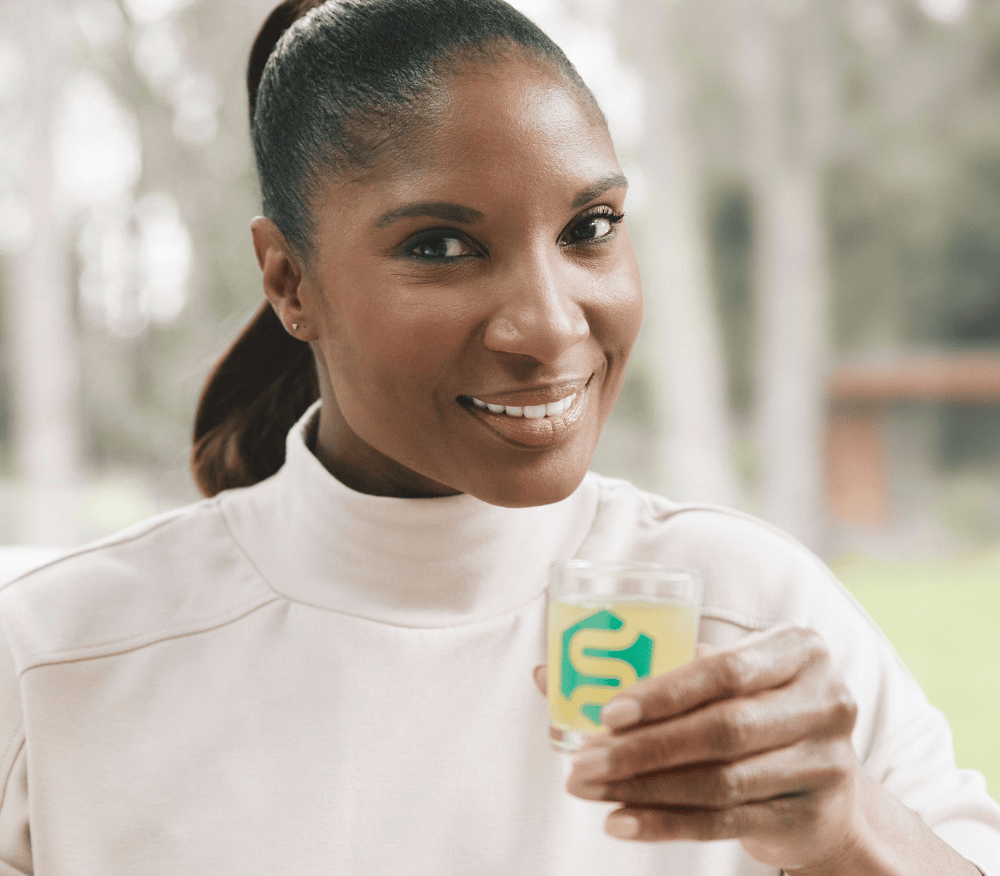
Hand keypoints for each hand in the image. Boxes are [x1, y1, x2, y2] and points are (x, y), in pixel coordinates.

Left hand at [539, 625, 861, 869]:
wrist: (829, 788)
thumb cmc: (755, 710)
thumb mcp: (723, 678)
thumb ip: (650, 669)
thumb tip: (546, 673)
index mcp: (798, 650)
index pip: (724, 670)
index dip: (663, 693)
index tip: (606, 712)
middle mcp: (823, 702)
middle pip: (720, 730)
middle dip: (642, 748)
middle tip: (582, 761)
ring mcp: (824, 763)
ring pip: (718, 780)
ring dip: (644, 788)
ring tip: (589, 789)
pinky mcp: (809, 816)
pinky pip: (724, 823)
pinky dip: (666, 824)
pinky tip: (621, 822)